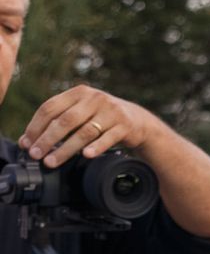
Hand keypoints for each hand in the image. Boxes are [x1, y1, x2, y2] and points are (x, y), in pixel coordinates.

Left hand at [19, 85, 157, 168]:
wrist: (137, 120)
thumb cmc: (102, 117)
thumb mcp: (81, 111)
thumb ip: (58, 120)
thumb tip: (28, 141)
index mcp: (79, 93)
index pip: (50, 107)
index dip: (36, 126)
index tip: (27, 144)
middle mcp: (95, 99)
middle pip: (65, 120)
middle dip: (47, 139)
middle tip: (36, 155)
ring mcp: (111, 111)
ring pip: (84, 131)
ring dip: (66, 149)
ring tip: (52, 161)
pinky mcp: (125, 125)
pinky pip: (108, 138)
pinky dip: (96, 147)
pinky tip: (86, 155)